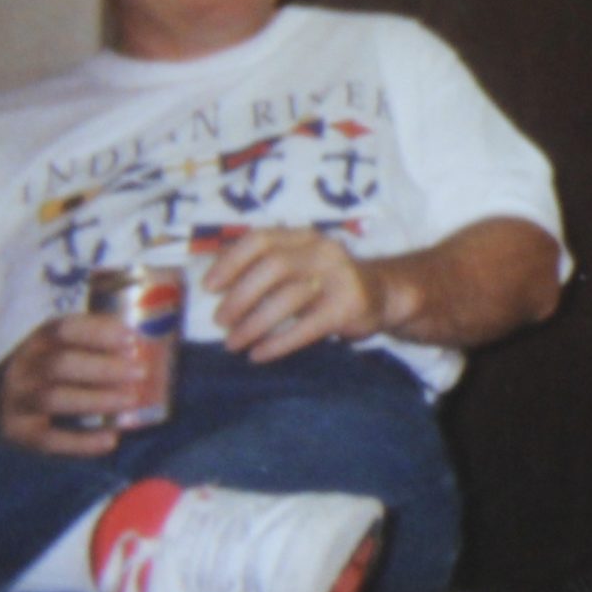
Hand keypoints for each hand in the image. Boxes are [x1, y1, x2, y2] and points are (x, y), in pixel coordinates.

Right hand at [0, 314, 157, 453]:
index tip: (131, 340)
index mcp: (37, 342)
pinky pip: (49, 440)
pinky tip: (111, 439)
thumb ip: (91, 341)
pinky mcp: (19, 434)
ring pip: (55, 399)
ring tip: (131, 400)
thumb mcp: (56, 347)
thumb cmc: (43, 370)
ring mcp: (17, 402)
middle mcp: (23, 369)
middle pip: (61, 364)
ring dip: (97, 399)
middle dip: (104, 367)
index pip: (63, 329)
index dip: (98, 333)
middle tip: (140, 372)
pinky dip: (82, 441)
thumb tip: (146, 341)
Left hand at [206, 229, 382, 361]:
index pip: (261, 239)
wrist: (382, 294)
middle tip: (220, 321)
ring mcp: (340, 277)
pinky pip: (307, 327)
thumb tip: (211, 286)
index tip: (208, 287)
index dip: (230, 261)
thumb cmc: (324, 283)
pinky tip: (259, 355)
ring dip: (254, 323)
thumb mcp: (299, 264)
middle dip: (240, 296)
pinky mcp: (349, 306)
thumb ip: (264, 267)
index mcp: (304, 237)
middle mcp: (323, 250)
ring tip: (233, 343)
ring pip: (289, 297)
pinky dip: (278, 343)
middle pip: (274, 266)